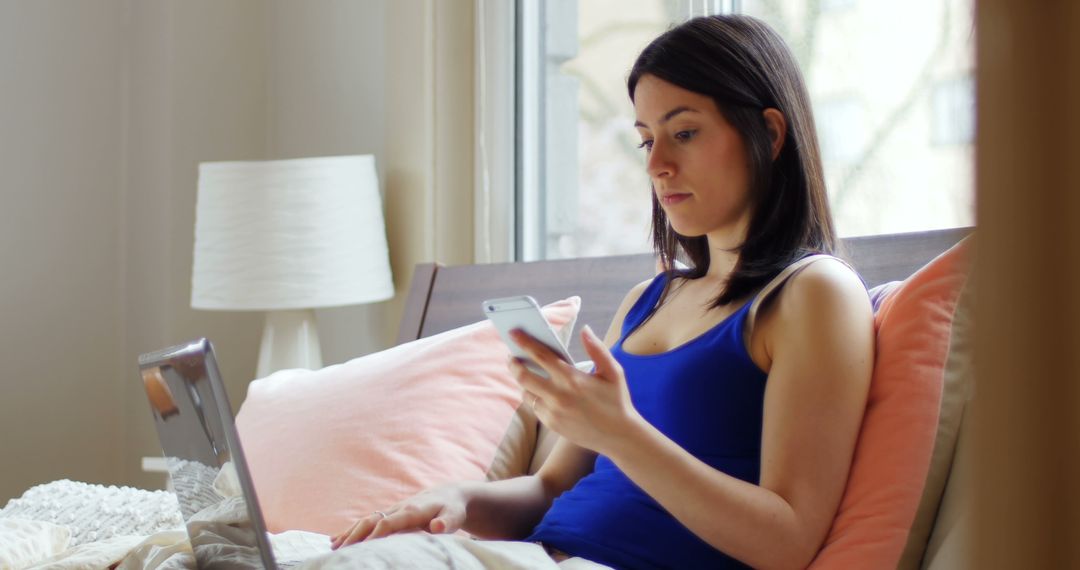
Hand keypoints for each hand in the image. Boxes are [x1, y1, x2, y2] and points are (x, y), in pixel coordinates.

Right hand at [329, 484, 466, 549]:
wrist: (449, 494)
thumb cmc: (452, 509)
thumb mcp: (454, 516)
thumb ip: (446, 522)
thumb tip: (437, 526)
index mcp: (412, 510)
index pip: (389, 522)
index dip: (376, 534)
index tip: (363, 547)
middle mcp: (398, 508)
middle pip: (372, 520)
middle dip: (356, 535)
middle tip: (340, 552)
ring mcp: (392, 510)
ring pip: (366, 521)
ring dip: (349, 533)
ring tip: (333, 548)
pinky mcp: (389, 514)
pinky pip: (367, 522)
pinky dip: (351, 530)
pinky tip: (336, 540)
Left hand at [510, 325, 643, 455]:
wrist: (619, 437)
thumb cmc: (617, 400)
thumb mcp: (613, 372)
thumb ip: (596, 349)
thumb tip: (584, 329)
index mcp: (572, 378)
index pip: (540, 355)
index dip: (524, 342)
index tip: (513, 333)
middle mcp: (558, 395)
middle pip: (523, 375)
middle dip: (513, 363)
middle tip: (511, 356)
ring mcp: (552, 412)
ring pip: (526, 392)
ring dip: (523, 381)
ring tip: (525, 372)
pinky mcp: (551, 424)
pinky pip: (534, 407)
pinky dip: (534, 397)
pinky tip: (539, 391)